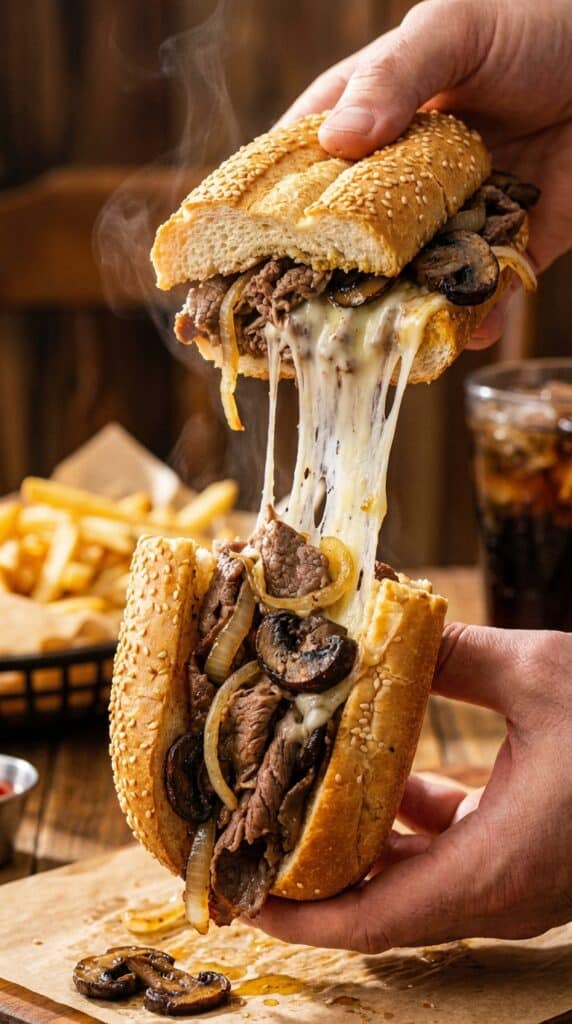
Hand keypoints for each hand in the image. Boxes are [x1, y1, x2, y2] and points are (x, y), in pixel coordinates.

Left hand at [255, 624, 571, 952]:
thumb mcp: (540, 675)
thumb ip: (452, 651)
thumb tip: (382, 623)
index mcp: (495, 871)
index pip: (370, 923)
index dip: (297, 916)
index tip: (240, 891)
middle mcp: (500, 895)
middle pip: (380, 906)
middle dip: (313, 872)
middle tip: (255, 829)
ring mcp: (516, 884)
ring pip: (415, 881)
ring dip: (360, 843)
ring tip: (303, 795)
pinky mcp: (528, 861)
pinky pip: (451, 856)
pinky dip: (410, 824)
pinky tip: (389, 775)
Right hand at [280, 0, 571, 346]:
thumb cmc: (529, 23)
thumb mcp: (450, 30)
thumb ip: (394, 77)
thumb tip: (335, 142)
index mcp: (365, 125)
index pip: (298, 177)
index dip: (264, 221)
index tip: (235, 265)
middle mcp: (399, 182)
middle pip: (348, 247)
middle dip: (329, 286)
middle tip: (309, 324)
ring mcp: (449, 219)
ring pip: (409, 282)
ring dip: (398, 314)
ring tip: (383, 342)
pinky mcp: (504, 244)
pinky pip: (483, 292)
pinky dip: (477, 318)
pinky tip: (468, 333)